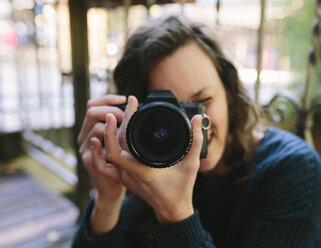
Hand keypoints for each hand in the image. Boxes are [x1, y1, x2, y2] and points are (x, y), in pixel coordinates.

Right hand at [78, 95, 126, 201]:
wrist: (113, 185)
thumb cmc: (120, 160)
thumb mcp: (121, 138)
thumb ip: (123, 123)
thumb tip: (134, 103)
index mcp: (91, 127)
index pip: (92, 105)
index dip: (107, 99)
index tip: (124, 98)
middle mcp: (85, 136)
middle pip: (91, 112)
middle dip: (112, 111)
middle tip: (127, 116)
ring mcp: (85, 148)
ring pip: (96, 128)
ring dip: (113, 127)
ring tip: (127, 130)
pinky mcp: (90, 160)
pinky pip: (95, 146)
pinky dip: (107, 139)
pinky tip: (115, 137)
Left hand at [104, 96, 203, 223]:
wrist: (172, 209)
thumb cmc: (181, 189)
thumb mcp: (192, 165)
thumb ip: (195, 141)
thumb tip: (198, 119)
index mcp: (141, 172)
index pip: (116, 149)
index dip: (113, 128)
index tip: (122, 109)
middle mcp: (128, 174)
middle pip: (112, 145)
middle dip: (116, 122)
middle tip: (128, 104)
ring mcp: (124, 177)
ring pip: (110, 151)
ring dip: (112, 132)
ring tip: (121, 115)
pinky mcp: (125, 177)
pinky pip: (112, 159)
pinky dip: (109, 146)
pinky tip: (111, 133)